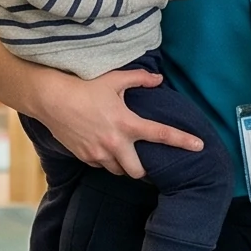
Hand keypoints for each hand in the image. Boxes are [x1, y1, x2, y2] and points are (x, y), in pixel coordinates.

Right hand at [33, 65, 203, 179]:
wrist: (51, 99)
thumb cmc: (84, 86)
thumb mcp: (114, 79)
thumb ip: (140, 79)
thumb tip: (158, 79)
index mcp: (127, 123)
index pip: (161, 135)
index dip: (182, 141)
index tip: (199, 146)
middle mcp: (115, 143)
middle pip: (138, 172)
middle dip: (143, 169)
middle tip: (143, 160)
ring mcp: (98, 153)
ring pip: (119, 171)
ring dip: (123, 164)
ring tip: (121, 151)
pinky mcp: (84, 157)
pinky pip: (101, 166)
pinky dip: (105, 160)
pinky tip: (101, 147)